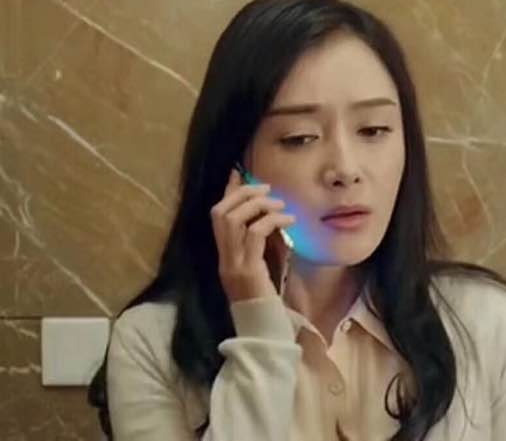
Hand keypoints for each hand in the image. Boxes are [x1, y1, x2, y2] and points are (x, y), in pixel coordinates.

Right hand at [211, 169, 295, 301]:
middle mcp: (225, 260)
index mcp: (226, 258)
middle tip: (266, 188)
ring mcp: (233, 265)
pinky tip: (288, 221)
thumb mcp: (266, 268)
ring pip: (234, 220)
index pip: (217, 217)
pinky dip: (271, 221)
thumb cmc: (269, 303)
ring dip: (257, 205)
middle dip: (243, 194)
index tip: (239, 173)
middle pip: (221, 212)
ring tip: (279, 204)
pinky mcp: (248, 272)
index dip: (227, 192)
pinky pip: (255, 235)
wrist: (265, 333)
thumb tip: (274, 218)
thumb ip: (265, 244)